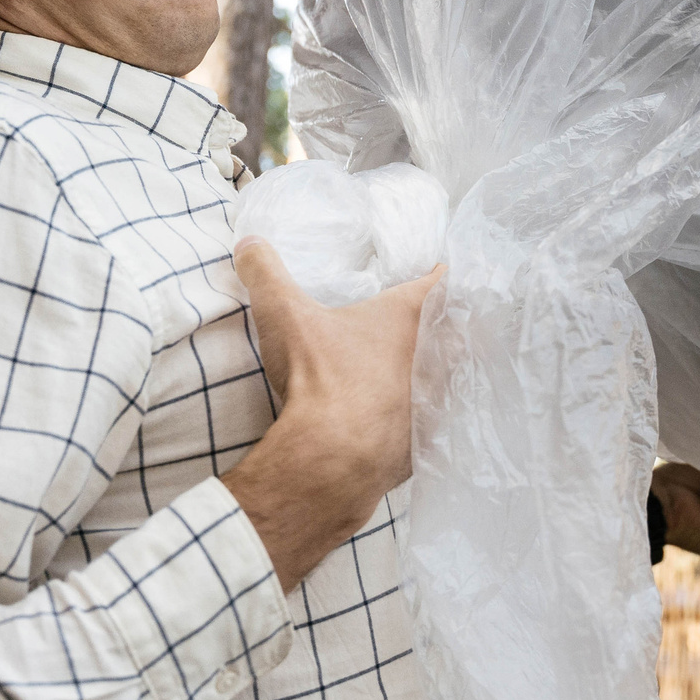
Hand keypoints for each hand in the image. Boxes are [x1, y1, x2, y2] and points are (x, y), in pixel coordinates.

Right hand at [220, 240, 442, 589]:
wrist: (332, 456)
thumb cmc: (317, 375)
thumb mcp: (284, 315)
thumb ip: (265, 273)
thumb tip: (248, 243)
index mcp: (408, 315)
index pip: (439, 282)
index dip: (439, 275)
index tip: (441, 270)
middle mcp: (433, 353)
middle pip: (451, 329)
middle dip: (443, 325)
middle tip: (432, 322)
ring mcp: (434, 399)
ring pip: (447, 376)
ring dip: (435, 372)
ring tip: (422, 369)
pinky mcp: (425, 439)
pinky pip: (431, 420)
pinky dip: (421, 416)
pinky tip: (407, 420)